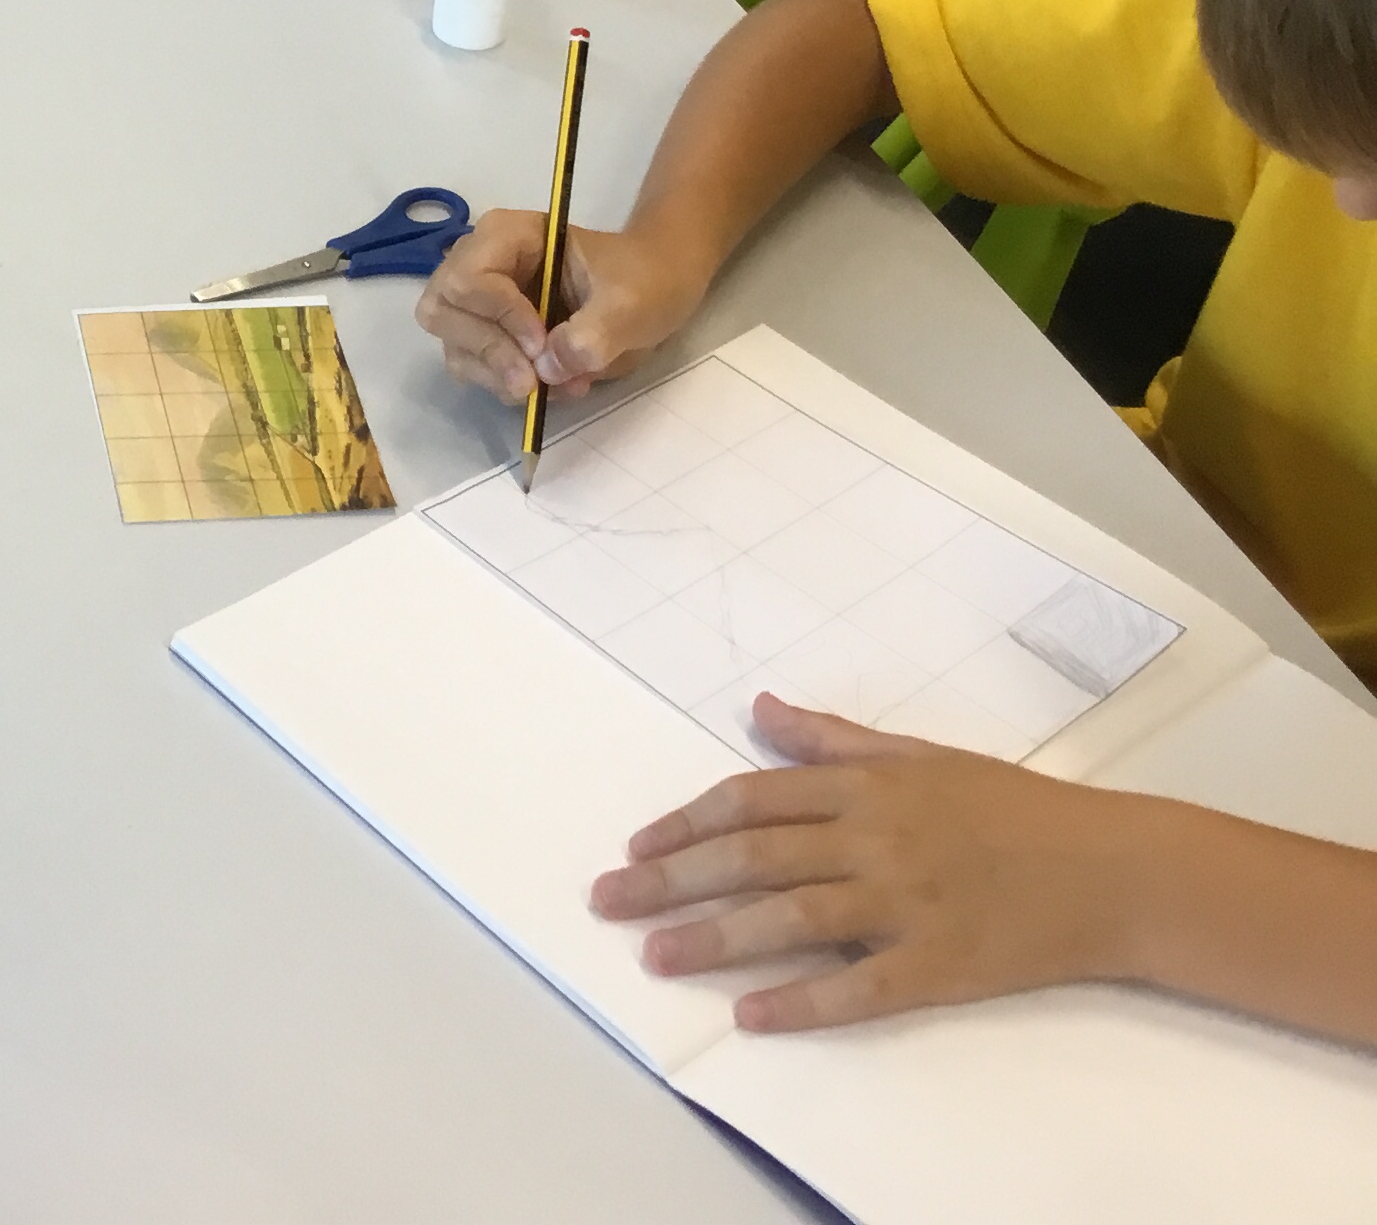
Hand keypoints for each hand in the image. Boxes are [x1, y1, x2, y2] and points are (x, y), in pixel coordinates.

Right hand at [413, 208, 700, 406]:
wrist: (655, 290)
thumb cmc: (644, 280)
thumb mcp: (631, 303)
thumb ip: (594, 333)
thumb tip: (549, 369)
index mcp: (509, 235)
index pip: (470, 278)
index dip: (500, 317)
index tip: (542, 345)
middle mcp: (479, 263)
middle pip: (444, 311)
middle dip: (488, 351)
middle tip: (532, 382)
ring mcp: (479, 302)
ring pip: (454, 345)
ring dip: (496, 375)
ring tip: (553, 386)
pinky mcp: (487, 334)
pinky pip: (472, 367)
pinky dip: (503, 384)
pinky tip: (550, 386)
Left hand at [589, 695, 1153, 1029]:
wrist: (1116, 869)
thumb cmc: (1017, 808)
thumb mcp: (922, 755)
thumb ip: (833, 740)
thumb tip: (762, 709)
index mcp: (868, 787)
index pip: (752, 799)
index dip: (686, 823)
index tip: (637, 846)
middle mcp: (876, 839)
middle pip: (753, 857)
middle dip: (672, 879)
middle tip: (610, 901)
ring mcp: (908, 903)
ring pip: (791, 919)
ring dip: (716, 938)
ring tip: (658, 955)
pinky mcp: (943, 964)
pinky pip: (860, 987)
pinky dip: (804, 1002)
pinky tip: (753, 1016)